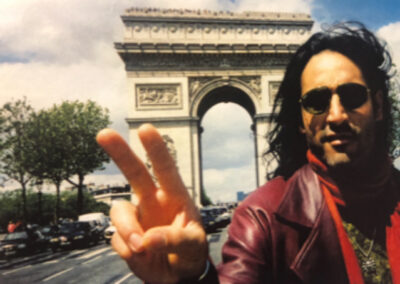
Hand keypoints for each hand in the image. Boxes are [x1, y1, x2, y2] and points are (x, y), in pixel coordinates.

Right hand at [96, 124, 207, 282]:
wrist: (178, 275)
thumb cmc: (191, 253)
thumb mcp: (193, 246)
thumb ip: (175, 240)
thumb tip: (148, 239)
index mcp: (174, 197)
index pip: (166, 169)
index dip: (156, 149)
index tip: (146, 129)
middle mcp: (153, 201)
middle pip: (134, 172)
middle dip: (120, 153)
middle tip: (103, 133)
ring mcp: (137, 217)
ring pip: (119, 211)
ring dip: (127, 229)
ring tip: (142, 248)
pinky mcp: (124, 237)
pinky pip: (116, 238)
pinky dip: (128, 250)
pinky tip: (143, 257)